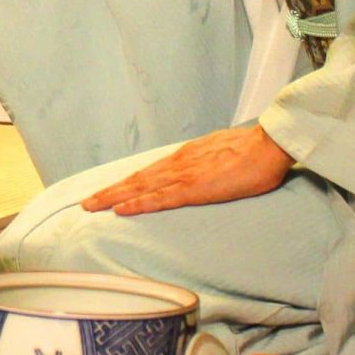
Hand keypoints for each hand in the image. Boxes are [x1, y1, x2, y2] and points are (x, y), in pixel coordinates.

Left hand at [80, 125, 295, 216]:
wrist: (269, 144)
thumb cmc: (253, 150)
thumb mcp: (221, 153)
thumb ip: (207, 164)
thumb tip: (202, 171)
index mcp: (185, 157)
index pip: (148, 172)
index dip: (126, 183)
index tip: (109, 191)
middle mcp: (178, 163)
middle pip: (136, 179)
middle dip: (109, 191)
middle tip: (85, 203)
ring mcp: (183, 174)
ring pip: (140, 187)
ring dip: (113, 197)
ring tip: (91, 207)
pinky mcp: (194, 187)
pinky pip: (159, 198)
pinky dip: (137, 204)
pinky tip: (121, 210)